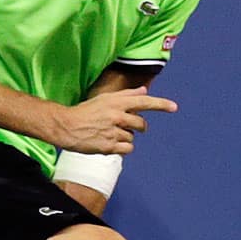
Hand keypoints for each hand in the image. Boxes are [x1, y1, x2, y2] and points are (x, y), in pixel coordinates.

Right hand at [52, 87, 176, 154]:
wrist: (66, 126)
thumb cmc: (86, 111)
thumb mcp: (105, 99)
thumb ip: (126, 95)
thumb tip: (144, 91)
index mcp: (117, 103)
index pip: (144, 102)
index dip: (161, 105)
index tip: (174, 107)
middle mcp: (117, 116)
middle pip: (141, 124)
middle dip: (138, 127)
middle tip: (124, 126)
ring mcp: (113, 132)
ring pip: (133, 138)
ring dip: (125, 137)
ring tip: (110, 134)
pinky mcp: (109, 146)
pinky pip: (127, 149)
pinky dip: (123, 148)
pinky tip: (112, 144)